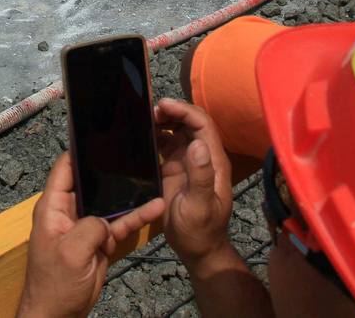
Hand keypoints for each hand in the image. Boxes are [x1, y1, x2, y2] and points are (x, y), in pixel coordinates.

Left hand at [18, 153, 163, 317]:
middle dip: (111, 169)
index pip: (64, 168)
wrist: (58, 315)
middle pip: (91, 181)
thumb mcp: (71, 251)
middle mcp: (68, 211)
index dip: (79, 149)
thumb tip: (104, 220)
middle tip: (134, 151)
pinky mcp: (98, 241)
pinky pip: (118, 224)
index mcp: (52, 207)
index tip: (99, 133)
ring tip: (154, 181)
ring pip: (110, 203)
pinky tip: (154, 209)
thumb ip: (90, 226)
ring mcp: (85, 226)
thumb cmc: (54, 284)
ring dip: (130, 195)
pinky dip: (135, 217)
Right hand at [155, 98, 232, 266]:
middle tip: (149, 110)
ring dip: (164, 121)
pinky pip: (167, 144)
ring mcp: (189, 162)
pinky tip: (142, 135)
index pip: (202, 125)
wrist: (197, 249)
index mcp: (213, 161)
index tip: (163, 105)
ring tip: (143, 119)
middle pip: (191, 123)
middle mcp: (202, 156)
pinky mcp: (176, 169)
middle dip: (173, 111)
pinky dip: (156, 135)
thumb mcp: (199, 206)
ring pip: (178, 131)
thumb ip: (200, 176)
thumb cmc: (200, 230)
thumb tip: (197, 143)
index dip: (184, 111)